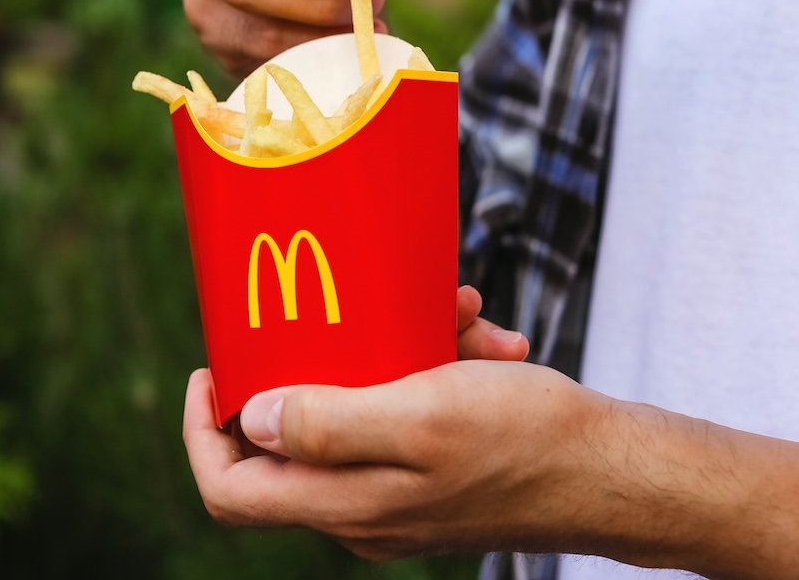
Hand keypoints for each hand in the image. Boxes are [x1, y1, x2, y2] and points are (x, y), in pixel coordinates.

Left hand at [183, 289, 798, 577]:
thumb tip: (253, 420)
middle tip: (348, 313)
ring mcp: (397, 494)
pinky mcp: (432, 472)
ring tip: (450, 315)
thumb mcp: (422, 416)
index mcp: (345, 505)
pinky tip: (481, 338)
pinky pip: (404, 411)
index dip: (203, 430)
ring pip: (356, 411)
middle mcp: (361, 509)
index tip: (217, 368)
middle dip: (318, 363)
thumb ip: (328, 424)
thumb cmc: (527, 439)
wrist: (619, 471)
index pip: (229, 490)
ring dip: (390, 352)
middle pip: (291, 438)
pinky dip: (431, 365)